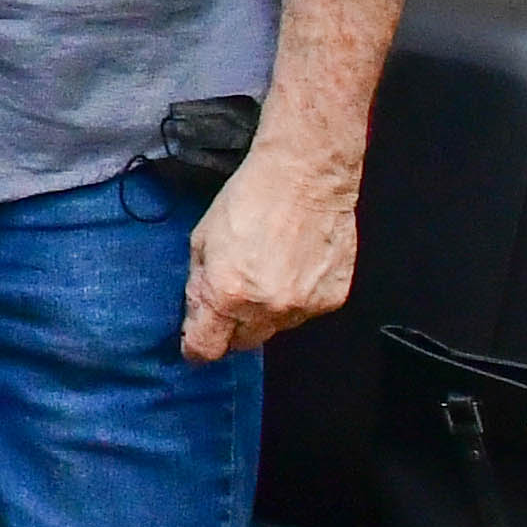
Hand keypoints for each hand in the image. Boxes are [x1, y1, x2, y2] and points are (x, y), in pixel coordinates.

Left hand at [182, 141, 358, 361]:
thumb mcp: (202, 240)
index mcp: (227, 294)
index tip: (194, 344)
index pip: (207, 347)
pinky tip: (294, 268)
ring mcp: (303, 307)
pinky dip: (296, 299)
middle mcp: (266, 308)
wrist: (306, 178)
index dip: (196, 348)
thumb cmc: (249, 199)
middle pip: (243, 343)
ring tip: (267, 271)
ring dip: (265, 312)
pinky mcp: (332, 300)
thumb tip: (198, 314)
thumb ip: (199, 285)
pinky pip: (305, 313)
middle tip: (231, 298)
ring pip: (275, 328)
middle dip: (231, 328)